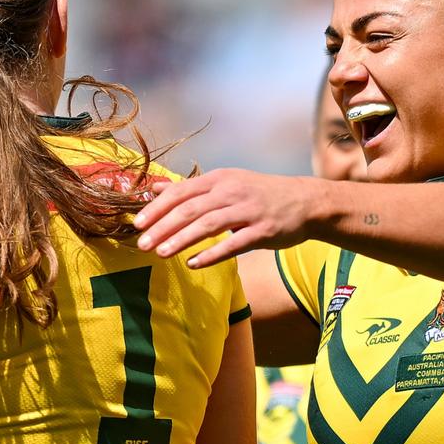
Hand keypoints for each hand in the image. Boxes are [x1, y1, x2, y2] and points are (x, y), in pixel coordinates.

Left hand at [134, 169, 322, 266]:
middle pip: (190, 209)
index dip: (157, 208)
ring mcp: (248, 211)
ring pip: (208, 225)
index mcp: (219, 179)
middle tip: (142, 244)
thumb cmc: (260, 194)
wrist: (305, 202)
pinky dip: (211, 254)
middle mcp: (231, 191)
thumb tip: (156, 189)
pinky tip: (193, 264)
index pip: (181, 192)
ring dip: (181, 240)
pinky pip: (233, 244)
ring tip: (161, 254)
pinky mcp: (263, 231)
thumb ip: (191, 188)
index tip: (138, 224)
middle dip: (163, 226)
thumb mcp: (226, 183)